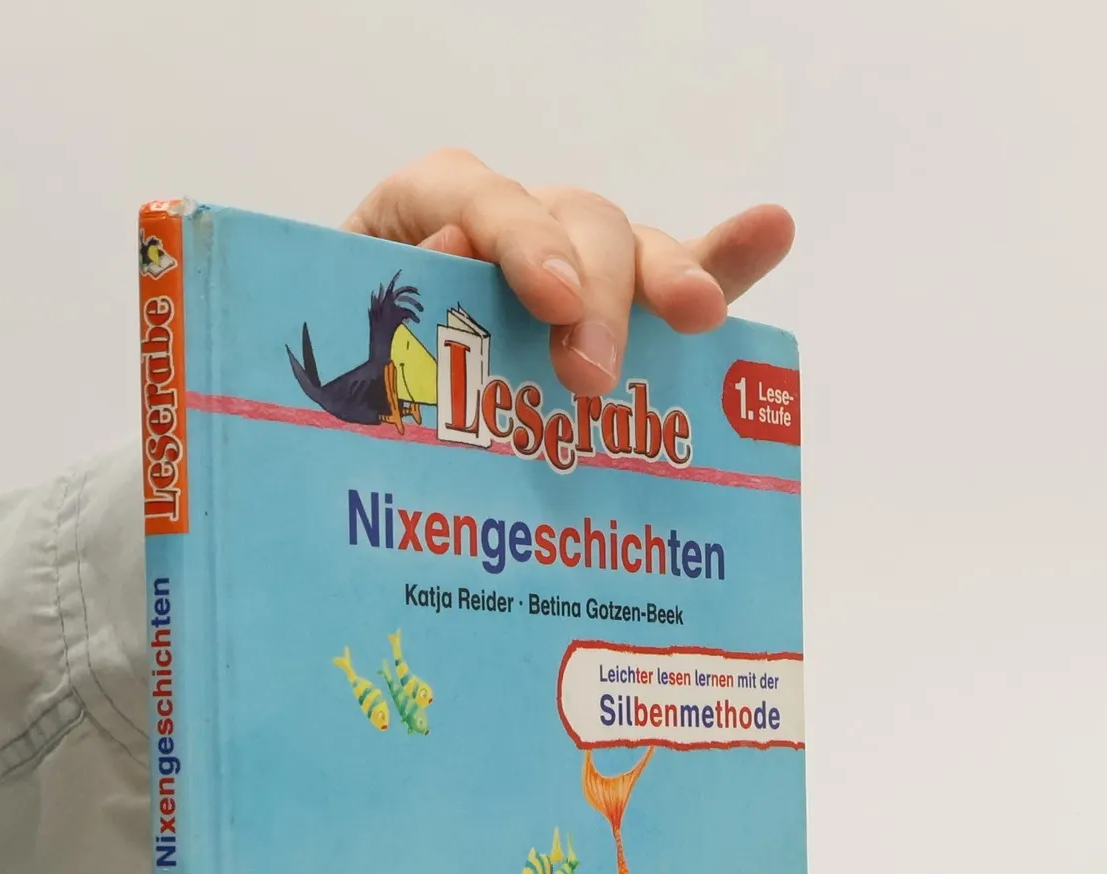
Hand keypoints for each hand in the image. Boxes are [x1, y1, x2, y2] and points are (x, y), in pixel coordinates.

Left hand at [346, 150, 794, 396]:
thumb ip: (376, 317)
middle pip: (571, 221)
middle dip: (597, 291)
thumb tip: (444, 256)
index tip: (551, 300)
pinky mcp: (609, 312)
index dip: (520, 239)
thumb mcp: (333, 363)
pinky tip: (772, 233)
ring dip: (668, 281)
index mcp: (417, 218)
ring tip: (700, 318)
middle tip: (593, 374)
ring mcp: (562, 267)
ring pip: (626, 249)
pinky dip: (721, 265)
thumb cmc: (336, 402)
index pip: (477, 195)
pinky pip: (671, 281)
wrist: (341, 445)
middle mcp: (502, 230)